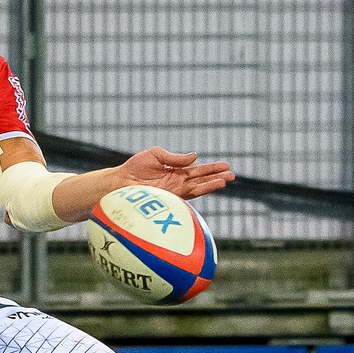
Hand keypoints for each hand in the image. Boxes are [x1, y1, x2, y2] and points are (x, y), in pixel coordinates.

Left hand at [114, 147, 234, 201]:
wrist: (121, 181)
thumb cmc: (135, 168)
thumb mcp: (156, 155)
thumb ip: (176, 157)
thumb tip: (195, 157)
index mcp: (175, 172)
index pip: (197, 170)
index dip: (211, 168)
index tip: (225, 165)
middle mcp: (177, 183)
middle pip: (201, 180)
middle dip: (216, 177)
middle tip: (232, 175)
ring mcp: (174, 191)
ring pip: (198, 188)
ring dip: (212, 184)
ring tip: (226, 181)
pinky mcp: (170, 197)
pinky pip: (188, 194)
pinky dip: (200, 190)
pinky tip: (210, 187)